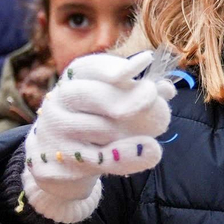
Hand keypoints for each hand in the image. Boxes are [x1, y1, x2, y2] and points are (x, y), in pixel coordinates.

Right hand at [21, 50, 174, 223]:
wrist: (62, 161)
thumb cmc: (97, 123)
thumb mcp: (117, 103)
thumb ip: (142, 94)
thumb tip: (167, 89)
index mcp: (73, 80)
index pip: (89, 67)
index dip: (115, 65)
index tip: (145, 61)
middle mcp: (59, 100)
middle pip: (88, 93)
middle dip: (124, 96)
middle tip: (152, 97)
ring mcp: (56, 130)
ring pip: (97, 128)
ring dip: (127, 132)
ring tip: (147, 138)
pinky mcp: (60, 160)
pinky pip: (100, 158)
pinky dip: (129, 156)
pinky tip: (153, 151)